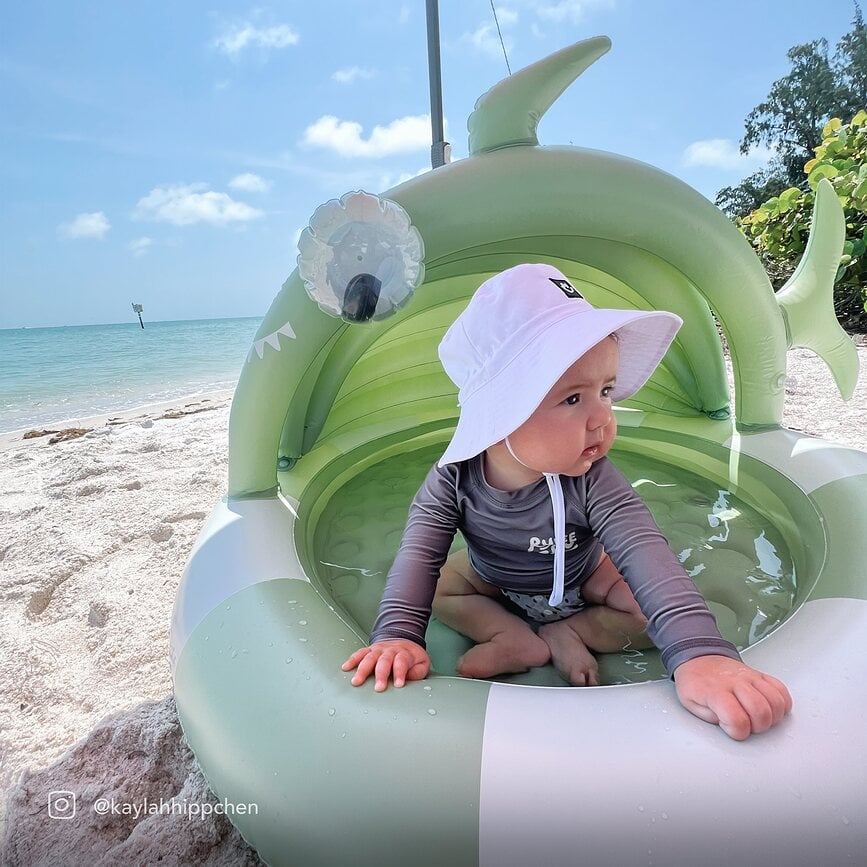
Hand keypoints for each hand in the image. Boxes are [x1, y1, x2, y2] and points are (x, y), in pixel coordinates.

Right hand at [341, 639, 430, 691]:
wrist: (404, 640)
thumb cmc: (412, 657)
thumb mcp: (422, 663)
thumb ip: (418, 672)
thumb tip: (409, 678)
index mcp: (404, 653)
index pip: (402, 662)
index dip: (400, 673)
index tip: (398, 685)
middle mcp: (390, 650)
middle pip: (384, 661)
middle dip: (381, 674)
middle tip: (378, 688)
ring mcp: (379, 649)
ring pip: (369, 657)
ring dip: (362, 669)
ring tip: (356, 681)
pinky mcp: (370, 649)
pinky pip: (360, 653)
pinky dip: (352, 659)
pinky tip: (345, 667)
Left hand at [673, 655, 791, 740]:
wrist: (698, 658)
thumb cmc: (695, 682)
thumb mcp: (690, 703)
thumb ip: (709, 718)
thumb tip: (729, 726)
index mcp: (715, 691)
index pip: (737, 719)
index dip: (738, 731)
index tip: (732, 729)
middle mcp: (735, 682)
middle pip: (761, 711)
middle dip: (758, 727)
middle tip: (747, 726)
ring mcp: (749, 677)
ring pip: (776, 701)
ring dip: (772, 717)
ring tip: (759, 719)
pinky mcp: (760, 674)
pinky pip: (781, 689)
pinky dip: (782, 703)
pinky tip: (770, 708)